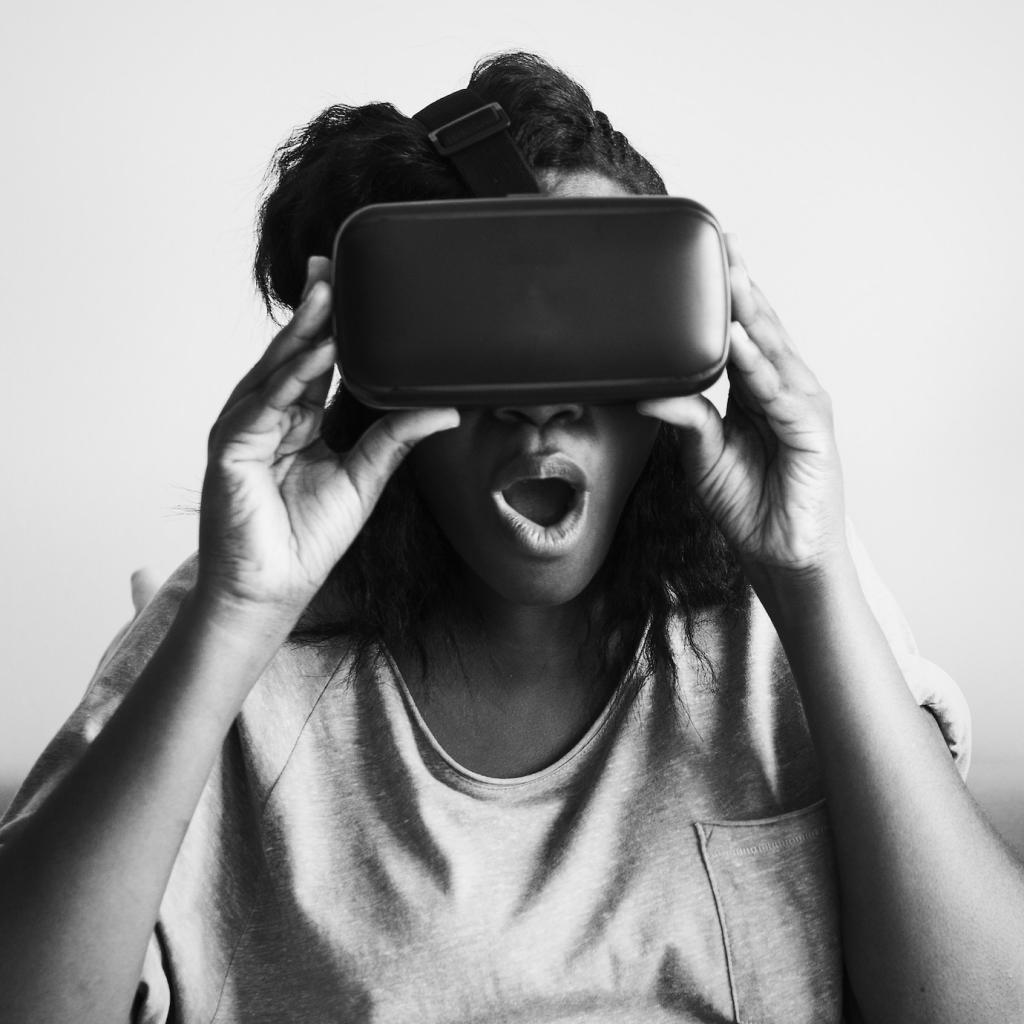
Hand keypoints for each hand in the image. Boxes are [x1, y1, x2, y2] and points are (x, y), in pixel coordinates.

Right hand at [196, 257, 458, 624]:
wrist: (273, 589)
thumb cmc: (308, 540)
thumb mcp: (365, 478)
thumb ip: (397, 438)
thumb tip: (445, 408)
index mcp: (298, 422)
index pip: (316, 363)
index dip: (333, 326)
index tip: (350, 285)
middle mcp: (269, 418)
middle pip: (293, 355)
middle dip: (314, 312)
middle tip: (334, 266)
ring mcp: (247, 430)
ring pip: (276, 370)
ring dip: (303, 331)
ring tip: (331, 294)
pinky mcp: (231, 448)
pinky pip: (265, 403)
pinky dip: (291, 377)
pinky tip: (318, 351)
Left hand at [637, 235, 846, 578]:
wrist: (783, 554)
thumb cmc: (749, 504)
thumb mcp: (703, 454)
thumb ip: (682, 418)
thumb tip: (643, 393)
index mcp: (758, 390)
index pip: (743, 333)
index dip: (726, 297)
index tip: (707, 258)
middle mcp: (783, 387)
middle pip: (761, 327)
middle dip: (740, 285)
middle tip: (720, 240)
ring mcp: (801, 403)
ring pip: (772, 347)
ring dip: (750, 309)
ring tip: (729, 271)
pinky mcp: (810, 428)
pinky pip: (777, 389)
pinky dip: (757, 363)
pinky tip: (741, 337)